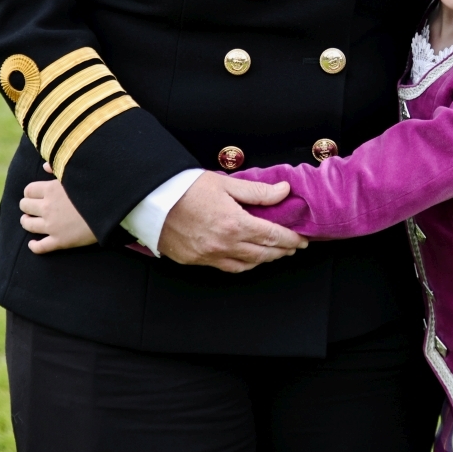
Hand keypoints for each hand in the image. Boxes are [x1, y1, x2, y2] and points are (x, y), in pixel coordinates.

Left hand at [20, 166, 97, 253]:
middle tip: (32, 207)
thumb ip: (58, 168)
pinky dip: (33, 246)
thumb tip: (44, 166)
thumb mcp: (76, 174)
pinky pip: (39, 247)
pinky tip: (33, 243)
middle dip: (27, 206)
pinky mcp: (60, 241)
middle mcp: (47, 207)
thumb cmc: (96, 188)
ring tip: (29, 220)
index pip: (29, 190)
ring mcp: (52, 226)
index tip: (35, 194)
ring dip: (26, 222)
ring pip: (28, 225)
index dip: (30, 192)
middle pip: (25, 206)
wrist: (112, 209)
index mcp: (51, 190)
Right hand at [158, 171, 306, 272]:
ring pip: (246, 265)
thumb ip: (257, 191)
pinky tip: (247, 258)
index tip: (302, 240)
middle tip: (293, 247)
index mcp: (234, 224)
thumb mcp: (225, 184)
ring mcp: (209, 256)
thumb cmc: (185, 187)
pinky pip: (226, 267)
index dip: (291, 239)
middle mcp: (224, 245)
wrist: (150, 200)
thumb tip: (284, 191)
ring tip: (274, 253)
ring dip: (264, 260)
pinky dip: (242, 264)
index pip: (272, 236)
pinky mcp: (195, 261)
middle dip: (281, 251)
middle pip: (263, 254)